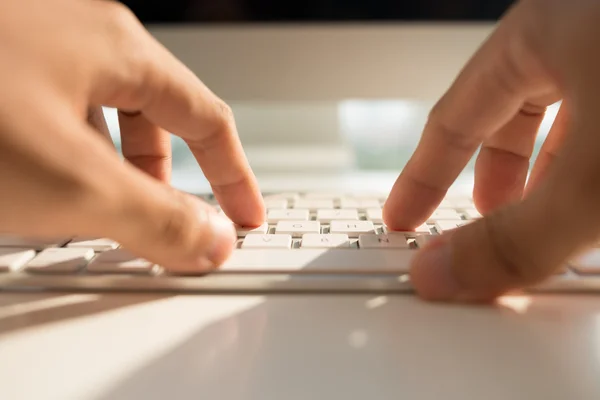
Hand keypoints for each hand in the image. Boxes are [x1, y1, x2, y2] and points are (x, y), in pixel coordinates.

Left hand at [0, 0, 264, 271]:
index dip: (234, 176)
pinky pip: (54, 116)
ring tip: (95, 212)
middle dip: (166, 177)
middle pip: (155, 115)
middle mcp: (78, 34)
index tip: (244, 217)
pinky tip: (37, 185)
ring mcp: (32, 47)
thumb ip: (158, 219)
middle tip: (165, 223)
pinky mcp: (0, 70)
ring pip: (100, 117)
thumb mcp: (74, 183)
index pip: (208, 118)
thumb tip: (212, 240)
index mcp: (117, 47)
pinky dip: (67, 158)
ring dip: (113, 170)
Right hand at [383, 0, 599, 300]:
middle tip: (478, 226)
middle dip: (491, 180)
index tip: (402, 215)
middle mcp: (580, 28)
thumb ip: (515, 239)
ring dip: (549, 176)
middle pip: (507, 115)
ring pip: (567, 117)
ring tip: (548, 222)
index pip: (452, 117)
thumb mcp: (593, 180)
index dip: (421, 174)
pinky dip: (592, 165)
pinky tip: (596, 204)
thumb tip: (442, 274)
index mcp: (540, 30)